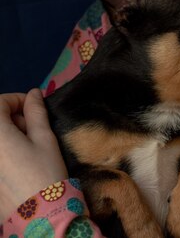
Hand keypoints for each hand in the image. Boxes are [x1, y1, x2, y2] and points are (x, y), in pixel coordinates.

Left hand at [0, 88, 67, 221]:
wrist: (40, 216)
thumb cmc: (45, 172)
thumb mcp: (45, 138)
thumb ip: (36, 112)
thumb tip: (34, 94)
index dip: (17, 100)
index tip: (33, 108)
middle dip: (12, 118)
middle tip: (32, 129)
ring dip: (7, 135)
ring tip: (26, 146)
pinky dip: (4, 151)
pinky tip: (17, 162)